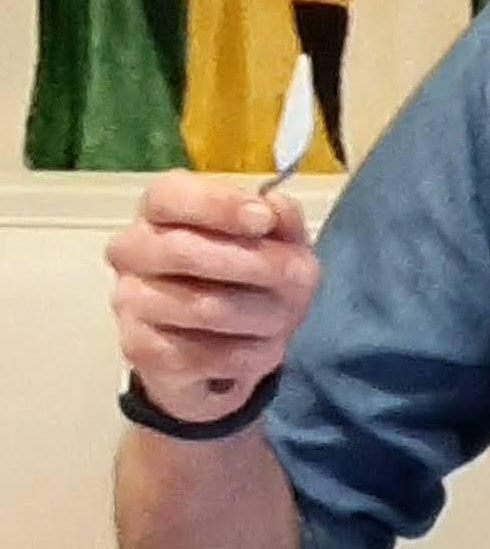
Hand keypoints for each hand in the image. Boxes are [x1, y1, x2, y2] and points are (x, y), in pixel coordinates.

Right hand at [108, 173, 319, 416]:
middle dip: (258, 265)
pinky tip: (262, 346)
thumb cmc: (251, 276)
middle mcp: (132, 251)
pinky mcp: (141, 350)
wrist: (224, 347)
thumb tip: (272, 208)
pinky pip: (208, 353)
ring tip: (285, 318)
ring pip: (204, 307)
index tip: (263, 220)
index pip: (170, 195)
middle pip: (183, 251)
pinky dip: (252, 352)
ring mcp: (130, 301)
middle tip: (300, 277)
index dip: (218, 206)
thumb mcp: (279, 241)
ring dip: (265, 315)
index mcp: (161, 210)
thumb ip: (281, 218)